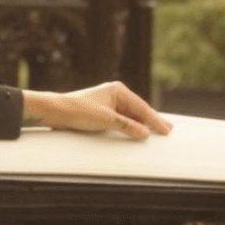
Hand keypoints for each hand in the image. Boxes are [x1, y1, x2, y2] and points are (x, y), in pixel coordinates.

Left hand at [27, 81, 169, 139]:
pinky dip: (132, 127)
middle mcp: (116, 95)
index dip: (155, 120)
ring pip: (132, 116)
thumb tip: (145, 133)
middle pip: (139, 110)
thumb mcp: (105, 119)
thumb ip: (127, 126)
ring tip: (157, 132)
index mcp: (118, 90)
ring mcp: (110, 104)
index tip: (165, 130)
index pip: (141, 107)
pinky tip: (139, 132)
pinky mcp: (104, 113)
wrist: (56, 112)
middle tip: (168, 131)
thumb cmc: (78, 111)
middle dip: (152, 121)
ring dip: (143, 124)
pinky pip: (123, 120)